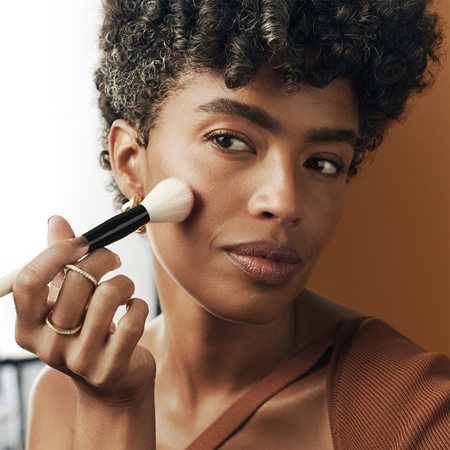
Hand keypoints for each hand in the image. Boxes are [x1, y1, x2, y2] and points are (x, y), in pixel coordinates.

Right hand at [13, 216, 154, 407]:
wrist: (110, 384)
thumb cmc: (87, 332)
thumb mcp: (67, 300)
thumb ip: (59, 262)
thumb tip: (55, 221)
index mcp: (28, 327)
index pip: (28, 281)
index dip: (56, 252)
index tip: (83, 241)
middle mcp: (48, 347)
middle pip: (75, 282)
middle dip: (102, 258)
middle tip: (113, 258)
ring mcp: (78, 361)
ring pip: (107, 296)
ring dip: (124, 282)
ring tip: (124, 288)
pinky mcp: (110, 368)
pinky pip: (132, 319)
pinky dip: (139, 305)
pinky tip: (133, 310)